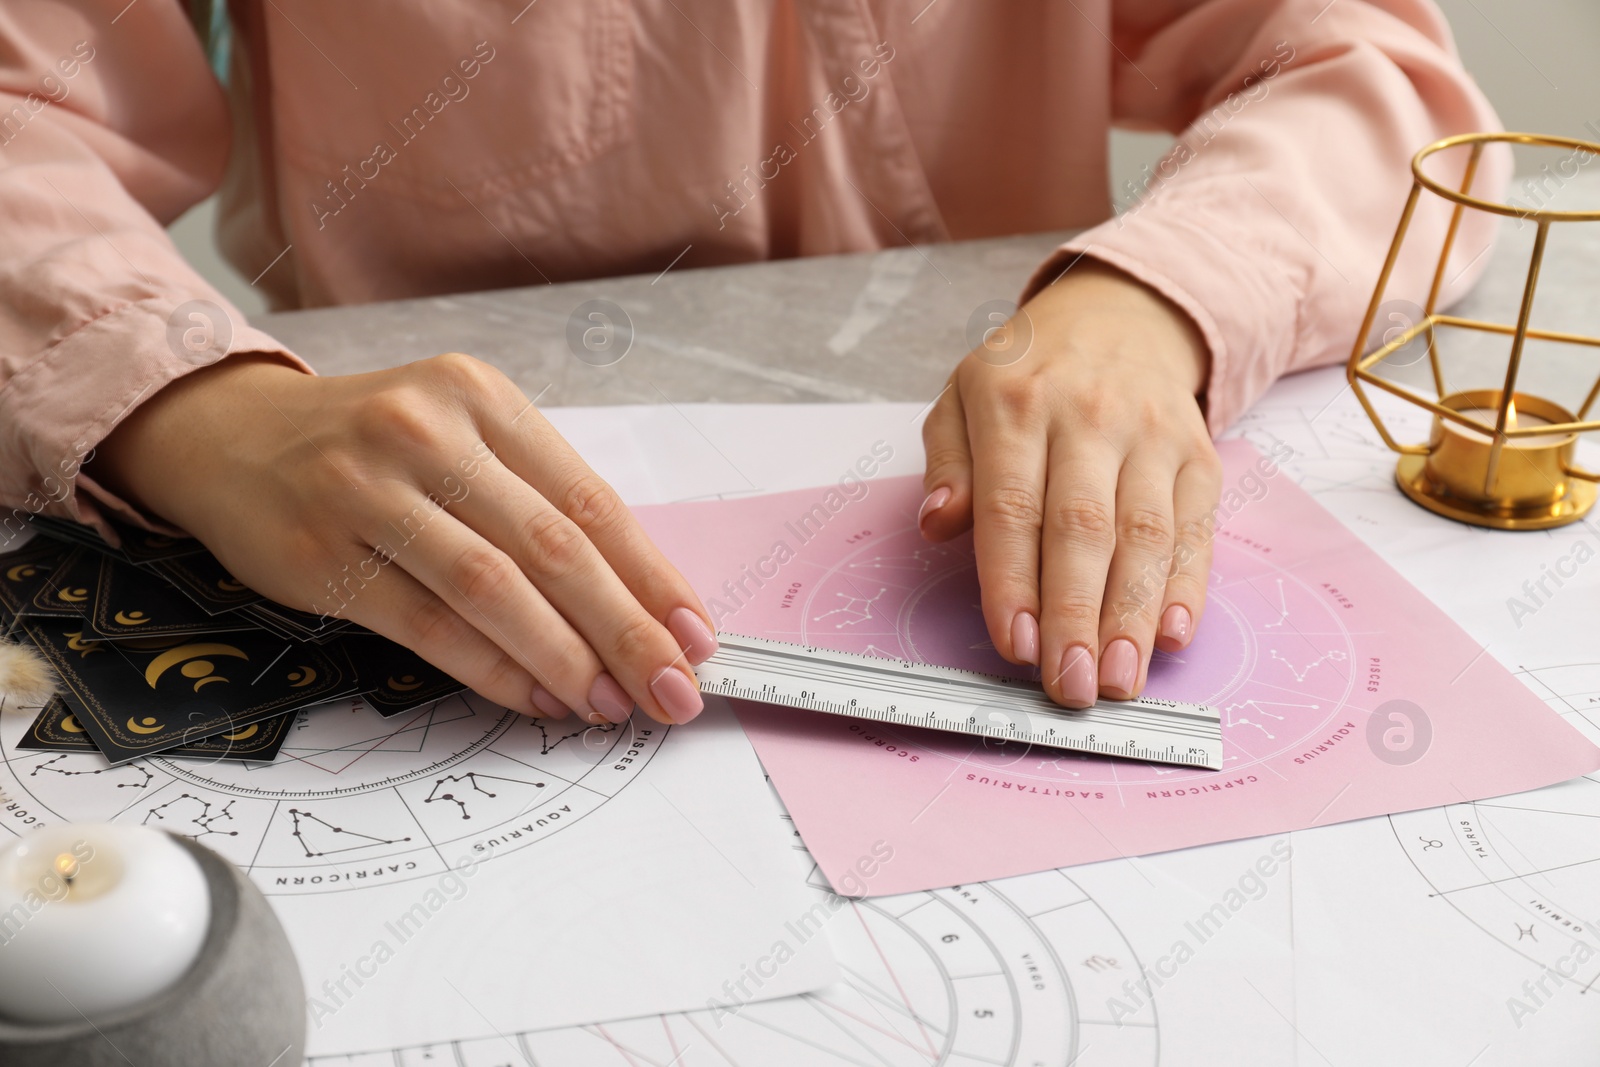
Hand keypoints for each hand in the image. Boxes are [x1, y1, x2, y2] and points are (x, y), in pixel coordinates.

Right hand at [93, 352, 716, 725]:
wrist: (229, 435)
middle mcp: (427, 432)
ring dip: (564, 657)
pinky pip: (427, 625)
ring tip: (610, 704)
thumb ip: (536, 503)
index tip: (697, 636)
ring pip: (492, 588)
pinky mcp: (320, 552)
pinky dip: (492, 668)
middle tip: (671, 690)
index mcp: (481, 397)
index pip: (589, 499)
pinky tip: (537, 697)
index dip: (651, 576)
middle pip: (552, 546)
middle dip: (625, 629)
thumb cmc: (372, 447)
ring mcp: (367, 489)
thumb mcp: (459, 437)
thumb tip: (637, 605)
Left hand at [919, 261, 1220, 706]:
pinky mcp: (1198, 454)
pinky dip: (1188, 584)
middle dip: (1076, 615)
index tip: (1015, 644)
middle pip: (1083, 528)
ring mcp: (1151, 435)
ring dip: (1132, 615)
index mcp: (1016, 403)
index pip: (1013, 505)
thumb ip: (948, 463)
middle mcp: (1089, 416)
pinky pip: (1196, 526)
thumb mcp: (963, 397)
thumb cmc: (1027, 375)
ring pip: (1145, 534)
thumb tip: (939, 522)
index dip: (1014, 580)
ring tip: (1118, 679)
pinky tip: (1172, 633)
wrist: (1122, 315)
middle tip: (1070, 685)